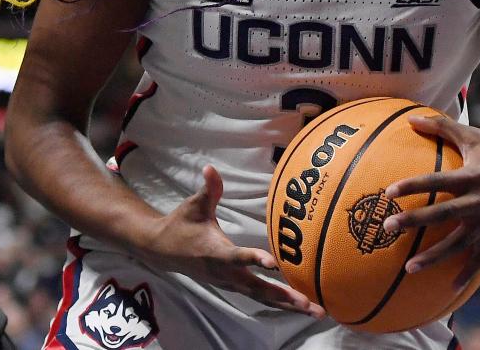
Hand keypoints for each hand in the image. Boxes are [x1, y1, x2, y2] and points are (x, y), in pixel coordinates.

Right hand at [139, 165, 324, 316]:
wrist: (163, 251)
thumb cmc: (182, 224)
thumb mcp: (194, 205)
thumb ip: (209, 189)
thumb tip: (211, 168)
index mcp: (214, 251)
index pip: (237, 257)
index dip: (254, 260)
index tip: (274, 264)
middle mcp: (224, 272)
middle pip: (257, 287)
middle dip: (284, 296)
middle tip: (310, 304)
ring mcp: (229, 283)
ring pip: (261, 297)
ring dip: (288, 305)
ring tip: (316, 311)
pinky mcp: (233, 287)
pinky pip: (259, 297)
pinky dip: (279, 304)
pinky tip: (300, 307)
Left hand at [381, 115, 479, 285]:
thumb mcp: (474, 136)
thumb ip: (442, 127)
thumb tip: (411, 117)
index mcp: (474, 175)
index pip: (438, 181)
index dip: (414, 185)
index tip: (389, 191)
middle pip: (444, 213)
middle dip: (415, 221)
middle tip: (388, 227)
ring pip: (460, 242)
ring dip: (435, 256)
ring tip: (409, 267)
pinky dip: (467, 273)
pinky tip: (450, 289)